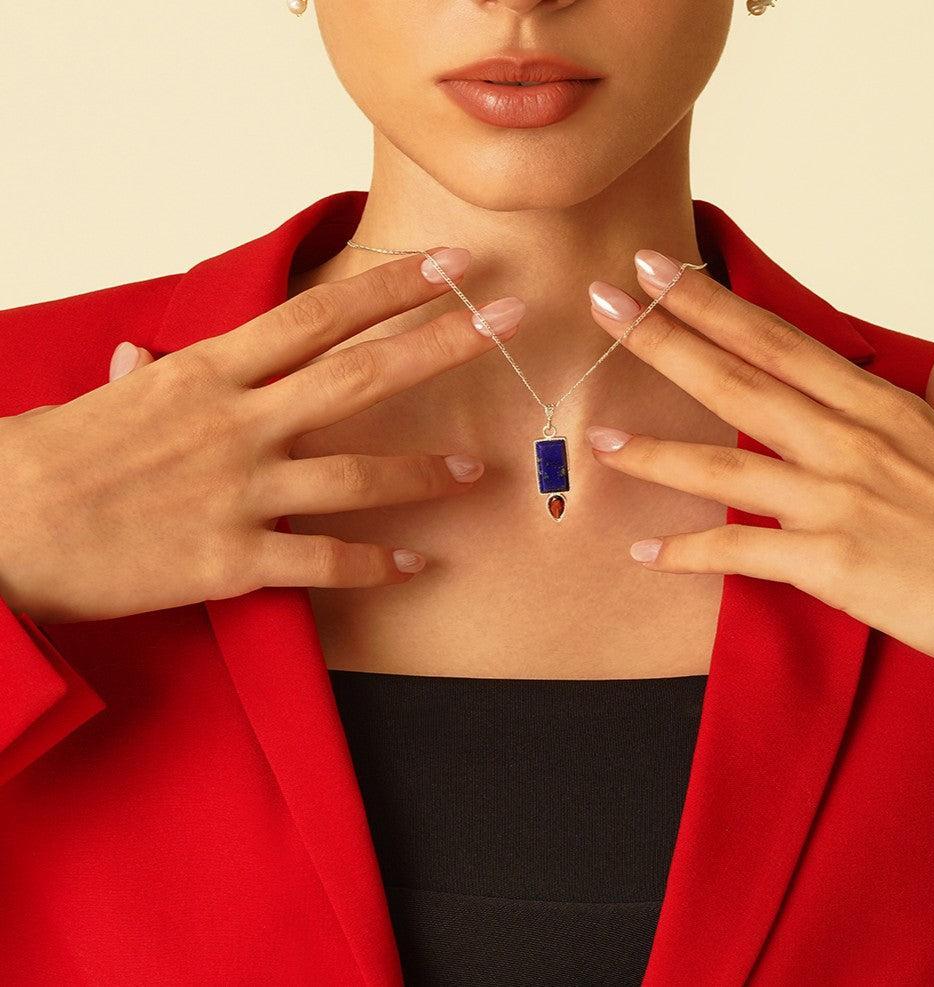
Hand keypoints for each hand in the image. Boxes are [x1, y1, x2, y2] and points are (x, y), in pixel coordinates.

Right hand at [0, 248, 525, 623]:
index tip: (448, 268)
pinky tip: (415, 564)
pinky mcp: (232, 560)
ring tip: (477, 470)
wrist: (3, 529)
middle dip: (440, 345)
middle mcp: (237, 424)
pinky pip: (323, 563)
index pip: (317, 317)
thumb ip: (148, 375)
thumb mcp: (106, 399)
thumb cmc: (54, 460)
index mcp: (209, 374)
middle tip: (506, 324)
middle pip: (358, 376)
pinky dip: (374, 564)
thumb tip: (146, 355)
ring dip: (425, 473)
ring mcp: (239, 493)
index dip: (390, 289)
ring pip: (357, 476)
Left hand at [584, 250, 933, 678]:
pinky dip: (689, 554)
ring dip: (656, 452)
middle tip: (605, 302)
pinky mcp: (833, 563)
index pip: (778, 340)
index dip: (713, 303)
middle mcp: (850, 442)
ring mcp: (837, 500)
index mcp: (879, 407)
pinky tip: (644, 553)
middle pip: (738, 378)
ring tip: (600, 441)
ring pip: (726, 464)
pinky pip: (742, 553)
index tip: (662, 270)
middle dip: (663, 337)